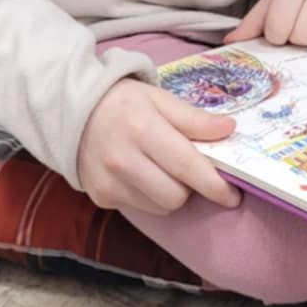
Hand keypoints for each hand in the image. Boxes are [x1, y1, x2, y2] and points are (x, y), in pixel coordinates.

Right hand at [77, 78, 240, 214]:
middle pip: (175, 196)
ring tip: (163, 169)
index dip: (214, 184)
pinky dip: (150, 196)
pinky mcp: (101, 197)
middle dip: (190, 187)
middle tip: (189, 171)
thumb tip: (229, 129)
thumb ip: (194, 119)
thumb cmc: (123, 102)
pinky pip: (141, 208)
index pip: (186, 166)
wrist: (73, 111)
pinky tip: (142, 175)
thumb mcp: (160, 99)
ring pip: (160, 207)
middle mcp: (122, 159)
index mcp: (141, 129)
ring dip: (171, 194)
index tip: (233, 194)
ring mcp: (108, 182)